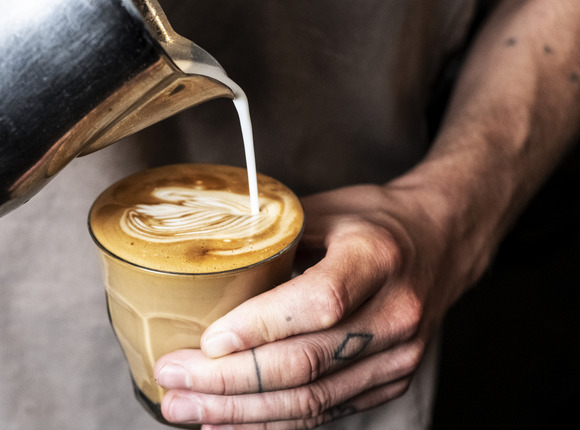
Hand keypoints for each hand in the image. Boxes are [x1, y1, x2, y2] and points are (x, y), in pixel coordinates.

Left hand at [153, 183, 483, 428]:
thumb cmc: (375, 220)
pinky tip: (231, 422)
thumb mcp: (325, 208)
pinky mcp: (390, 381)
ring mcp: (396, 356)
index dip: (258, 328)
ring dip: (242, 412)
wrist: (443, 241)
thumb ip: (271, 238)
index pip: (317, 302)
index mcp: (376, 258)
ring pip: (312, 400)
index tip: (205, 342)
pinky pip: (326, 411)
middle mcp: (393, 314)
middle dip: (228, 382)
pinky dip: (274, 422)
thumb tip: (202, 268)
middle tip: (173, 381)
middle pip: (305, 363)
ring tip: (186, 411)